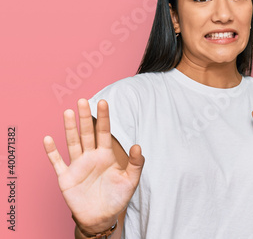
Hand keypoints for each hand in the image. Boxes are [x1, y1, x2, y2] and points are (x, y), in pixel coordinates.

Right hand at [43, 99, 144, 233]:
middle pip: (87, 133)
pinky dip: (52, 152)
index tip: (103, 101)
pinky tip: (48, 139)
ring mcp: (77, 166)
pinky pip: (57, 162)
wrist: (101, 218)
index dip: (104, 117)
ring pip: (72, 143)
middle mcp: (91, 157)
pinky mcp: (66, 178)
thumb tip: (138, 146)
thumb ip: (136, 164)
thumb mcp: (130, 181)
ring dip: (69, 129)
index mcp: (106, 155)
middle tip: (82, 100)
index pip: (104, 132)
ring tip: (68, 112)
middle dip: (85, 117)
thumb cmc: (117, 198)